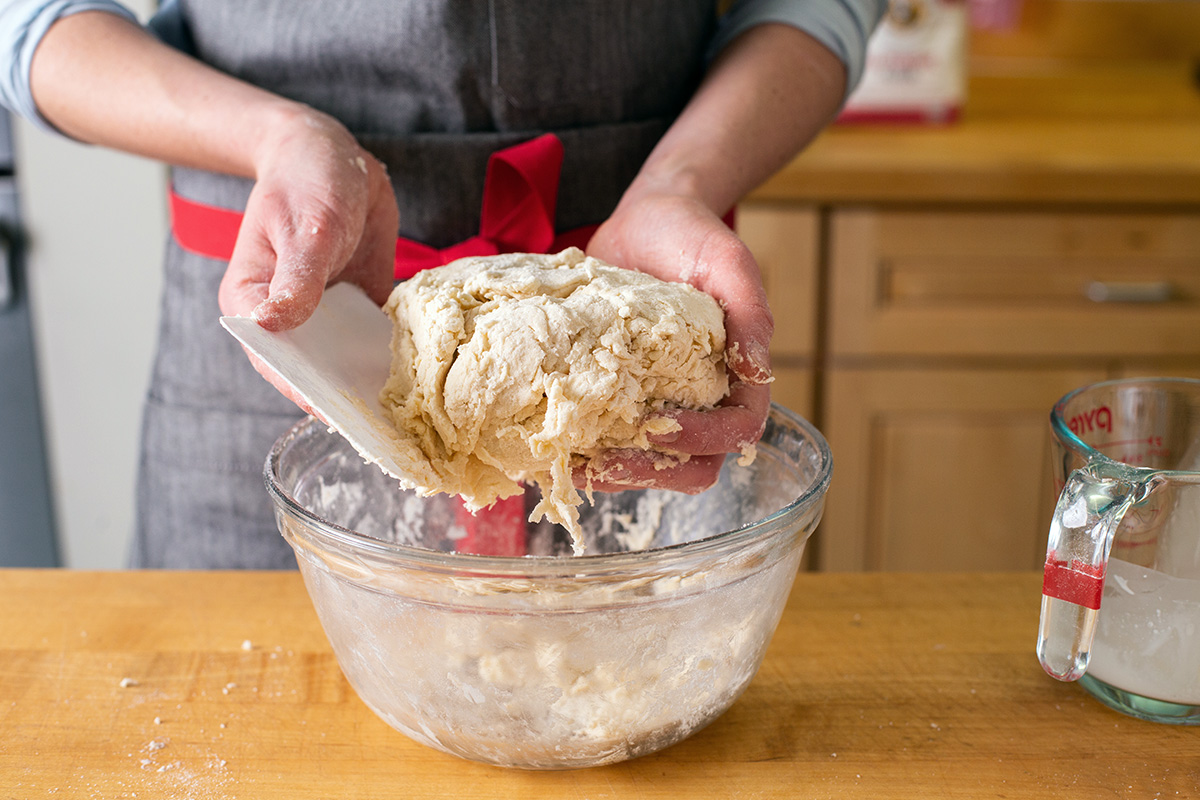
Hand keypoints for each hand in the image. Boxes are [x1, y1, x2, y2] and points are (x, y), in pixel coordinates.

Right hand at [216, 108, 399, 412]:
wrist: (331, 155)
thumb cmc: (304, 181)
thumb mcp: (306, 228)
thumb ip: (296, 279)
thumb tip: (272, 325)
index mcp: (252, 305)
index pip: (277, 364)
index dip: (309, 393)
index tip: (345, 418)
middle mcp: (286, 320)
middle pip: (314, 373)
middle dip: (348, 399)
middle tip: (391, 429)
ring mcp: (323, 317)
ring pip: (346, 364)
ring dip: (375, 385)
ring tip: (414, 417)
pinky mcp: (356, 308)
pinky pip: (374, 342)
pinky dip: (396, 359)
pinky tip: (427, 380)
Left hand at [582, 189, 772, 492]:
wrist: (644, 217)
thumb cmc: (693, 235)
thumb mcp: (729, 263)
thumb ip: (751, 314)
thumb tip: (757, 371)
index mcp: (736, 376)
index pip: (735, 431)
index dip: (703, 440)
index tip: (658, 424)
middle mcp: (699, 399)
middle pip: (690, 466)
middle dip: (650, 471)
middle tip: (603, 462)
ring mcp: (657, 400)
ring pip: (645, 461)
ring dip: (610, 472)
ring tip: (564, 464)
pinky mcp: (616, 393)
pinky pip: (606, 436)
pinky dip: (581, 448)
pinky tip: (546, 444)